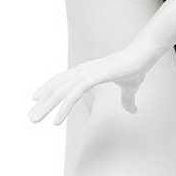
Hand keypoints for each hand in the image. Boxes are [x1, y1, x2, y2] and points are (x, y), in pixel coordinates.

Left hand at [27, 38, 162, 124]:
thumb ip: (126, 99)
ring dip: (46, 106)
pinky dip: (63, 107)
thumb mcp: (129, 88)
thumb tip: (131, 110)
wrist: (144, 55)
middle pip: (56, 87)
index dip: (48, 89)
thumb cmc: (136, 67)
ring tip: (34, 120)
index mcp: (87, 71)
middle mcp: (83, 70)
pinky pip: (74, 94)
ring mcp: (87, 73)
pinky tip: (56, 121)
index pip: (62, 80)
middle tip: (31, 118)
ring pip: (60, 92)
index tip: (36, 99)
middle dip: (42, 103)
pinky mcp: (94, 76)